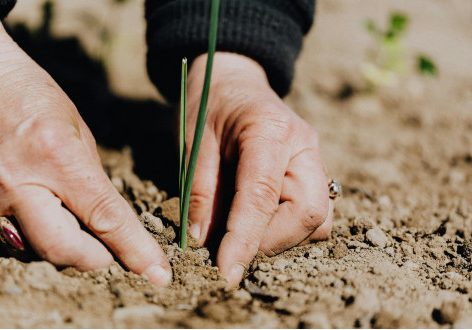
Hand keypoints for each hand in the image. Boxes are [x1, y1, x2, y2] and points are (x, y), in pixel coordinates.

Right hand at [0, 11, 170, 284]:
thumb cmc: (30, 94)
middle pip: (63, 250)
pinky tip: (37, 208)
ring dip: (63, 247)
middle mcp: (16, 184)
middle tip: (108, 250)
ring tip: (70, 220)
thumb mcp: (77, 129)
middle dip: (95, 259)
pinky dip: (32, 234)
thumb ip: (92, 180)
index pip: (103, 217)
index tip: (156, 273)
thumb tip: (107, 223)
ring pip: (34, 251)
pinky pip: (8, 239)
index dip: (134, 249)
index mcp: (55, 155)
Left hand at [186, 52, 332, 285]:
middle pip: (309, 213)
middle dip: (270, 242)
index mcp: (270, 130)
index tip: (226, 273)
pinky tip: (257, 219)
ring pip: (318, 219)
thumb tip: (203, 242)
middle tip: (231, 247)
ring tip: (242, 231)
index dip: (244, 240)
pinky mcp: (313, 173)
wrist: (233, 80)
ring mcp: (315, 159)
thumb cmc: (208, 105)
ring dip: (281, 238)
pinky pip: (313, 214)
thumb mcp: (193, 142)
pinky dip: (287, 228)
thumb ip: (200, 191)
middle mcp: (304, 146)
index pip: (262, 196)